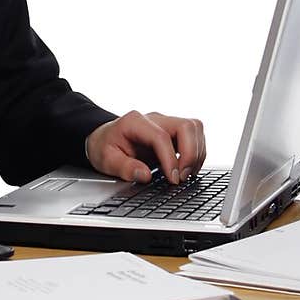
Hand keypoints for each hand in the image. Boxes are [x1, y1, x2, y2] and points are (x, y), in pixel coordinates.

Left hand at [85, 111, 205, 185]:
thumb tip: (145, 175)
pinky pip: (194, 136)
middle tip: (182, 177)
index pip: (162, 137)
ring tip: (185, 174)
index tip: (173, 179)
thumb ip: (124, 167)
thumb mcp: (106, 159)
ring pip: (194, 128)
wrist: (103, 138)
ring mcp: (166, 124)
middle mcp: (154, 119)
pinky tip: (186, 168)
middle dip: (191, 154)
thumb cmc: (104, 146)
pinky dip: (196, 153)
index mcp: (136, 122)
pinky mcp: (173, 132)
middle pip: (186, 126)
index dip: (171, 159)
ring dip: (196, 153)